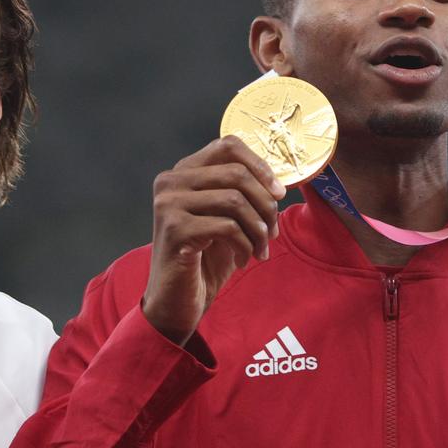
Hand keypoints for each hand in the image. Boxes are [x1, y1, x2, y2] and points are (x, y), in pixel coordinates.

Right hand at [142, 137, 284, 345]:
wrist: (176, 301)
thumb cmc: (205, 259)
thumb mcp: (227, 219)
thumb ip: (242, 193)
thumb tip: (279, 183)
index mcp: (183, 172)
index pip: (228, 146)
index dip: (260, 166)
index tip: (279, 193)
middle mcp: (170, 181)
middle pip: (236, 173)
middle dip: (265, 204)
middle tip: (272, 232)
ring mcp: (168, 204)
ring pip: (235, 200)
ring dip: (258, 229)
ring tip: (260, 250)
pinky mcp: (174, 229)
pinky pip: (228, 227)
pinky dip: (245, 246)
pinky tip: (242, 261)